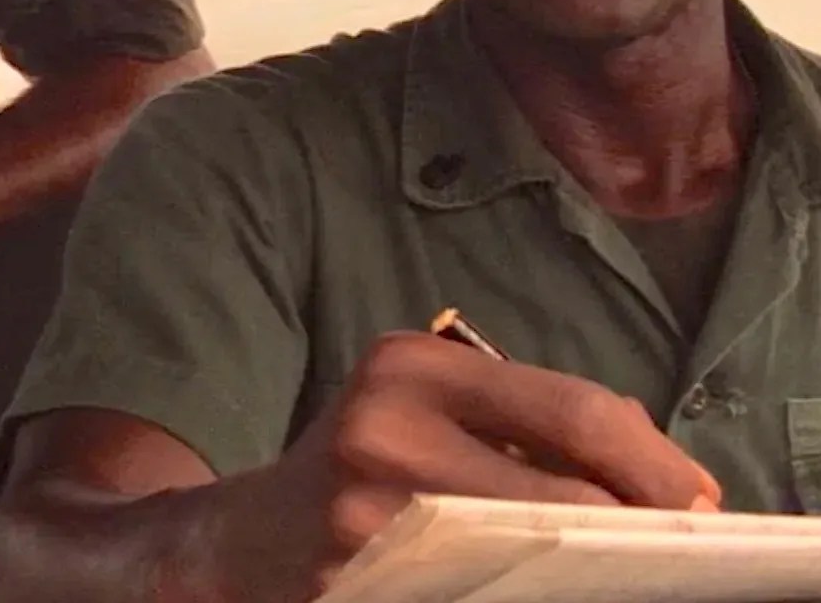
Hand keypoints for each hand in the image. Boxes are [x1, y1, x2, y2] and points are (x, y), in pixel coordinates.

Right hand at [213, 332, 721, 602]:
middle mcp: (383, 428)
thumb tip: (659, 472)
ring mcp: (367, 516)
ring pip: (536, 557)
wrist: (244, 537)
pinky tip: (540, 587)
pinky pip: (486, 594)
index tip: (700, 502)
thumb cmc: (358, 462)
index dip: (656, 464)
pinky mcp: (360, 585)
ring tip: (614, 570)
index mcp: (408, 364)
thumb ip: (521, 417)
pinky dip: (531, 593)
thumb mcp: (421, 404)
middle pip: (564, 492)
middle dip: (638, 529)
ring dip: (593, 572)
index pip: (574, 410)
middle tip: (675, 551)